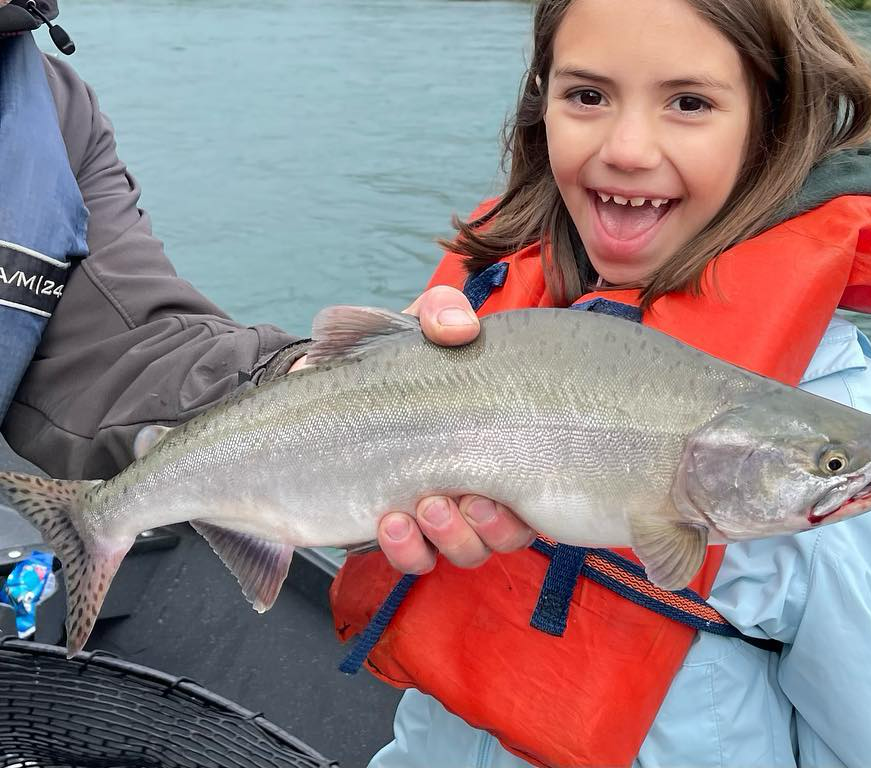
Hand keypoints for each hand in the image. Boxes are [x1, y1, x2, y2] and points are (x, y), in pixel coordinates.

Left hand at [288, 284, 534, 573]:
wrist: (334, 381)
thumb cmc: (396, 356)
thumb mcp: (422, 324)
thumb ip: (444, 312)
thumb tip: (460, 328)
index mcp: (500, 440)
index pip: (536, 484)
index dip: (529, 499)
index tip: (501, 485)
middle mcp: (479, 482)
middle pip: (509, 531)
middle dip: (492, 525)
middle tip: (466, 500)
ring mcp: (438, 508)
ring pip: (467, 550)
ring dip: (451, 536)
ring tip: (424, 505)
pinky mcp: (396, 525)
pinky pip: (414, 558)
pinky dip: (407, 548)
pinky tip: (388, 519)